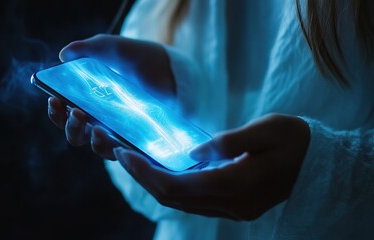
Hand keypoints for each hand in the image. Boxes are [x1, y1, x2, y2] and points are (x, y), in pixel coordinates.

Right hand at [48, 34, 175, 157]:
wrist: (169, 68)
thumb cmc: (136, 58)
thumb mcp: (110, 48)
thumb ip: (87, 49)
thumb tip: (64, 55)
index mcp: (86, 101)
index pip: (63, 113)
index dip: (55, 111)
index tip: (55, 99)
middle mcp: (99, 120)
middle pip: (76, 135)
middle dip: (71, 126)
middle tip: (77, 112)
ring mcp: (118, 132)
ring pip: (98, 147)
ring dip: (93, 140)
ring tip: (97, 128)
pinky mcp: (137, 140)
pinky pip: (126, 153)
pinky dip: (119, 150)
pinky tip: (120, 141)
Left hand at [113, 113, 309, 219]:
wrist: (320, 165)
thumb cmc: (295, 141)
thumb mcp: (265, 130)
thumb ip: (227, 142)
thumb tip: (192, 151)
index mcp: (236, 184)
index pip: (176, 185)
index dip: (145, 172)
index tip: (124, 153)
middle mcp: (230, 204)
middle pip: (173, 197)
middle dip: (142, 178)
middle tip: (122, 155)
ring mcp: (233, 210)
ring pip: (181, 203)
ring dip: (154, 184)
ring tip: (136, 162)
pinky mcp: (234, 207)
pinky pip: (194, 203)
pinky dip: (173, 188)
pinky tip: (164, 171)